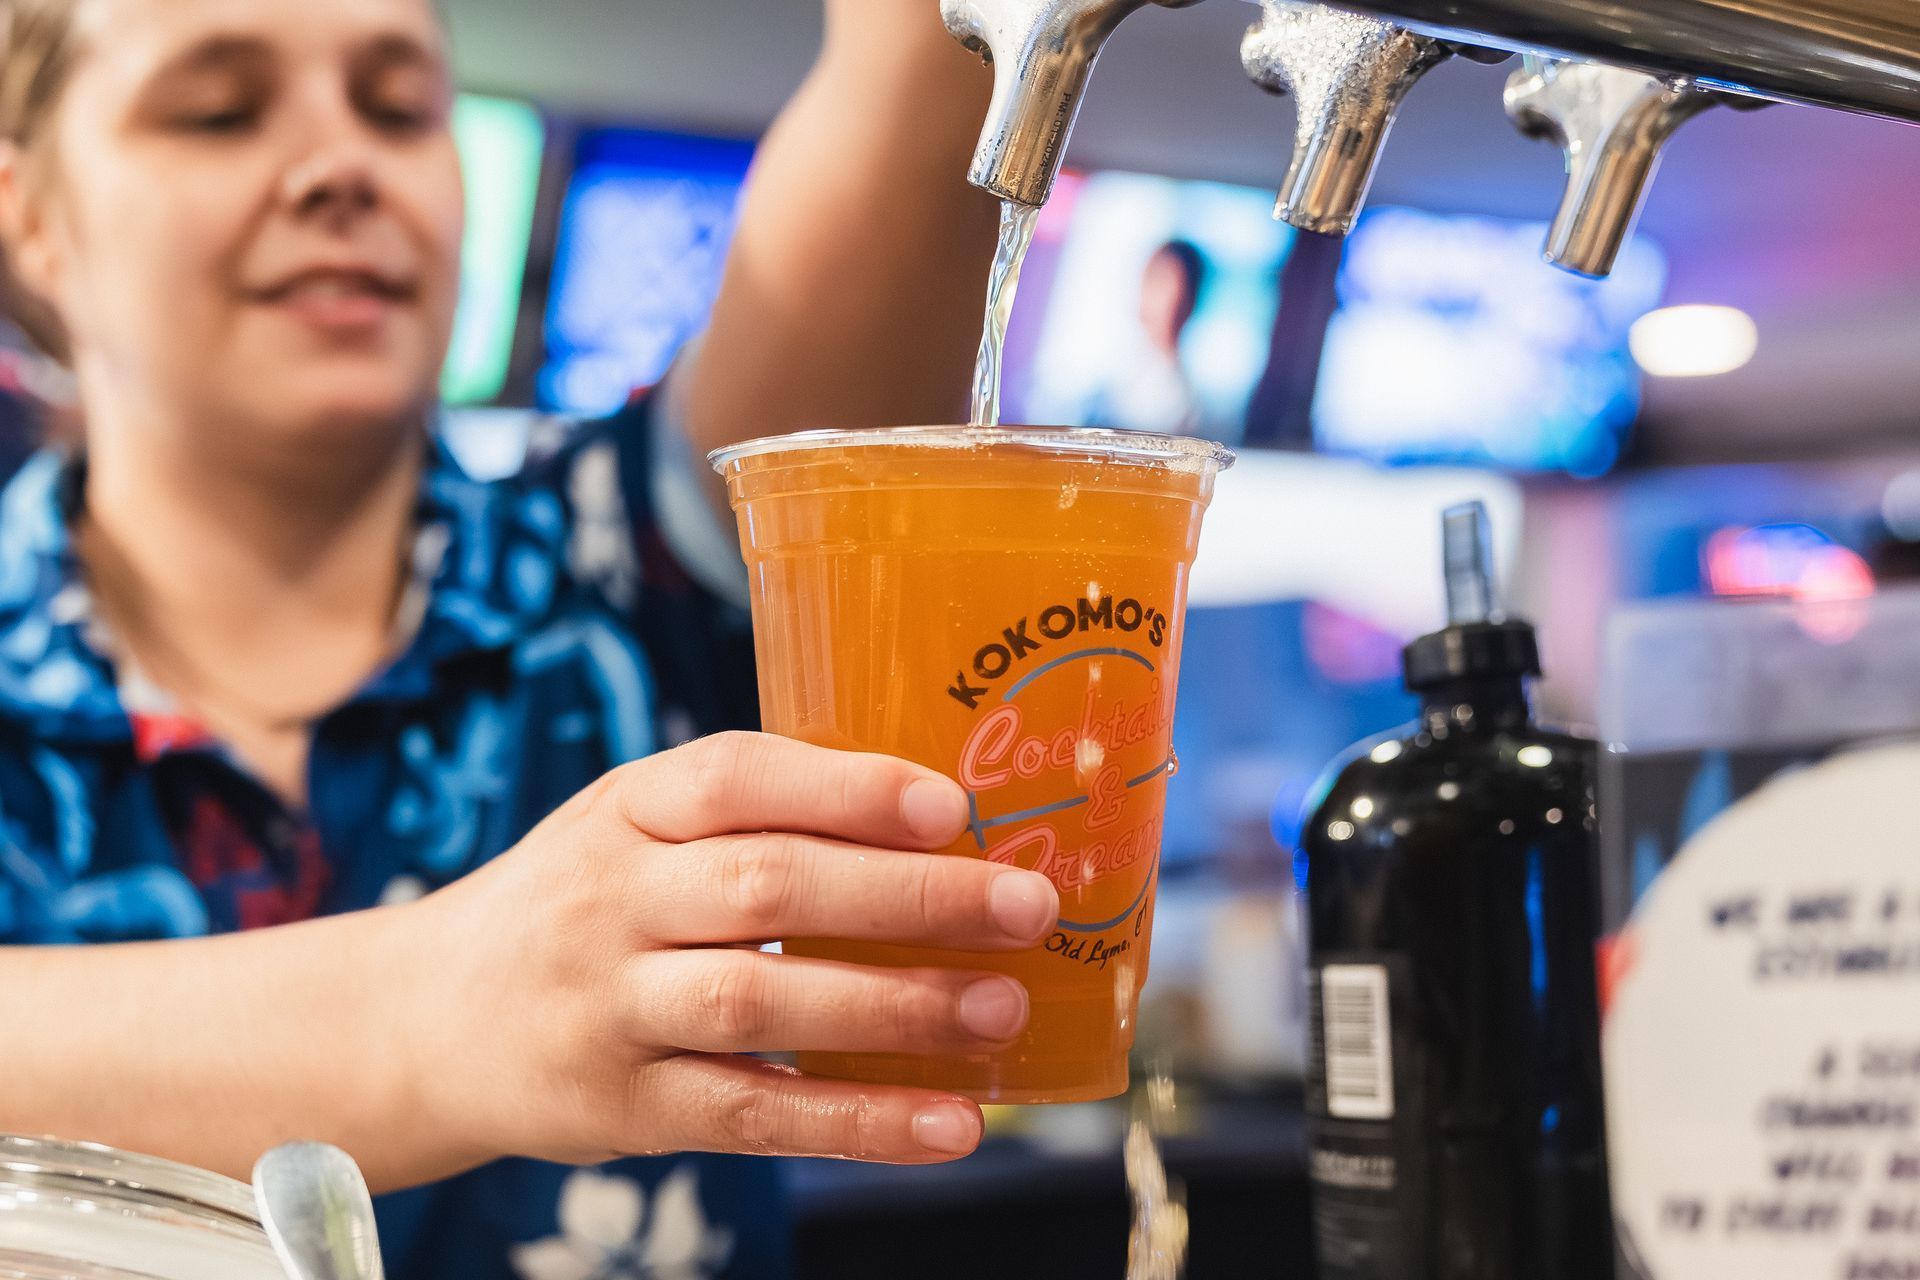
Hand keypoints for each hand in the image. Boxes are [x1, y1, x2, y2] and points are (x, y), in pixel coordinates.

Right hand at [406, 732, 1058, 1166]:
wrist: (425, 1017)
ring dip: (893, 1009)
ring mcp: (609, 1008)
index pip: (735, 777)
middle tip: (1025, 904)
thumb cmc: (580, 902)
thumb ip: (751, 816)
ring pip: (758, 1005)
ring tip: (1000, 1008)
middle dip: (907, 895)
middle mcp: (609, 900)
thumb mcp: (633, 826)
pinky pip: (749, 1117)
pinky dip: (856, 1122)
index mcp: (627, 809)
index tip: (951, 804)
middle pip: (765, 888)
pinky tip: (948, 1124)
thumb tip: (939, 824)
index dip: (846, 788)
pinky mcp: (622, 1108)